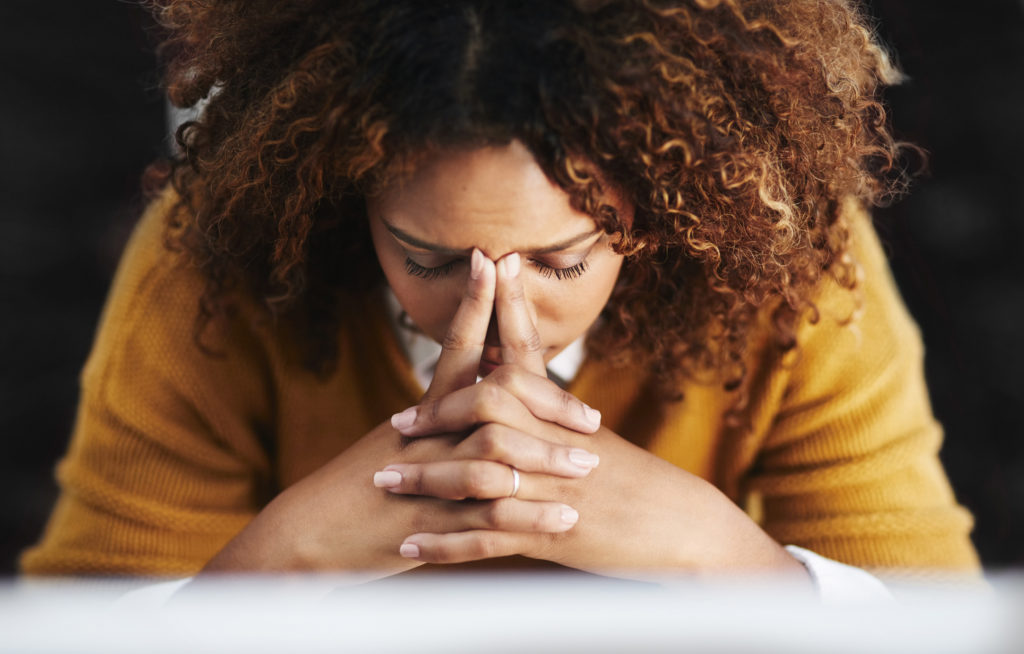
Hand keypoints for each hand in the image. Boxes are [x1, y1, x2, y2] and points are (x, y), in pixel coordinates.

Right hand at [200, 249, 597, 574]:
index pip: (455, 348)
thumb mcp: (397, 444)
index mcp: (422, 413)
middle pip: (493, 401)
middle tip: (592, 417)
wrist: (307, 532)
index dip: (475, 303)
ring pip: (496, 460)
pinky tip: (564, 520)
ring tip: (589, 466)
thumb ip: (439, 420)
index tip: (494, 259)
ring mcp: (427, 480)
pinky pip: (487, 519)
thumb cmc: (353, 487)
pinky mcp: (428, 524)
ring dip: (546, 461)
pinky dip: (529, 519)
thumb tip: (474, 394)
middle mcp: (427, 437)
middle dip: (546, 405)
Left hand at [381, 252, 807, 578]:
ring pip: (479, 470)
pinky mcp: (552, 532)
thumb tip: (519, 386)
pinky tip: (410, 548)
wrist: (686, 529)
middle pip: (488, 406)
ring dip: (428, 477)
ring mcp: (554, 485)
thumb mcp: (600, 442)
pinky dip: (445, 544)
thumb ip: (556, 417)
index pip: (528, 354)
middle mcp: (557, 442)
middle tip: (399, 420)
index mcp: (568, 417)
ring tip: (385, 481)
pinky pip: (486, 537)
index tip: (483, 268)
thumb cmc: (647, 486)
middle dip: (438, 410)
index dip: (503, 312)